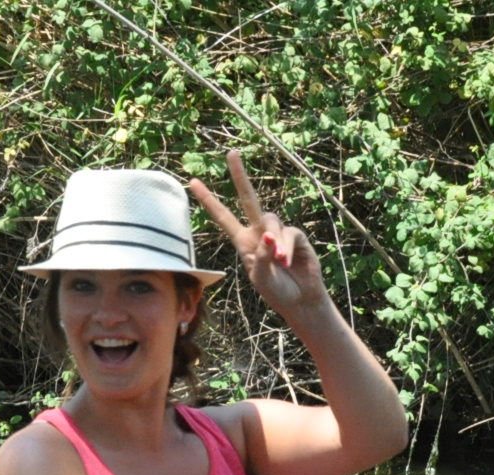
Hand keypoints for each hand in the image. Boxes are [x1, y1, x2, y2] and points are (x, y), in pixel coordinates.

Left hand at [189, 151, 328, 314]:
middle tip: (231, 153)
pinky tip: (288, 263)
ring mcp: (277, 232)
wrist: (301, 301)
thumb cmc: (277, 292)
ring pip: (271, 220)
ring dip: (274, 242)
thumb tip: (268, 236)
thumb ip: (262, 257)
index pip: (223, 217)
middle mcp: (258, 232)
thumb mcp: (261, 279)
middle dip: (240, 175)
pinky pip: (289, 234)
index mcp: (243, 241)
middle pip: (247, 198)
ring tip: (280, 263)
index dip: (209, 200)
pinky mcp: (295, 236)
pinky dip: (287, 249)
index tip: (193, 182)